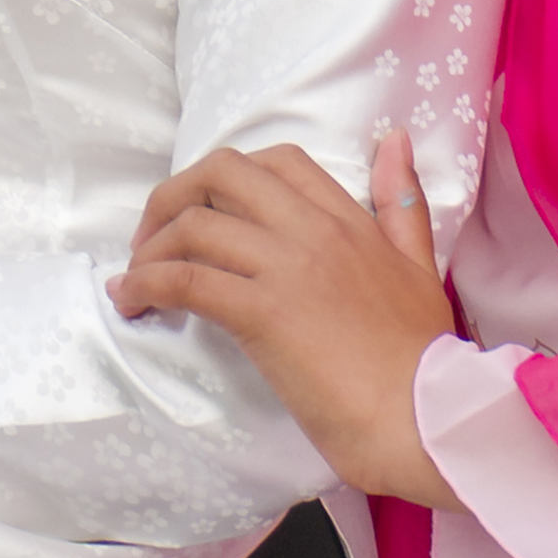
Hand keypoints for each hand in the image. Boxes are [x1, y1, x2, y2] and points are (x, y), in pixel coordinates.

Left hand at [110, 131, 455, 507]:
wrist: (426, 417)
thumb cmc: (422, 357)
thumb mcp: (421, 265)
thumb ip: (401, 204)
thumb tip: (394, 140)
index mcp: (349, 220)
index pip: (276, 162)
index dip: (226, 178)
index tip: (203, 212)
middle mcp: (313, 231)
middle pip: (221, 174)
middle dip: (172, 197)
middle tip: (152, 239)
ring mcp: (286, 269)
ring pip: (193, 226)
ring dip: (149, 250)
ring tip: (136, 281)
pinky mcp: (261, 313)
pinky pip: (184, 279)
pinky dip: (145, 286)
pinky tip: (131, 304)